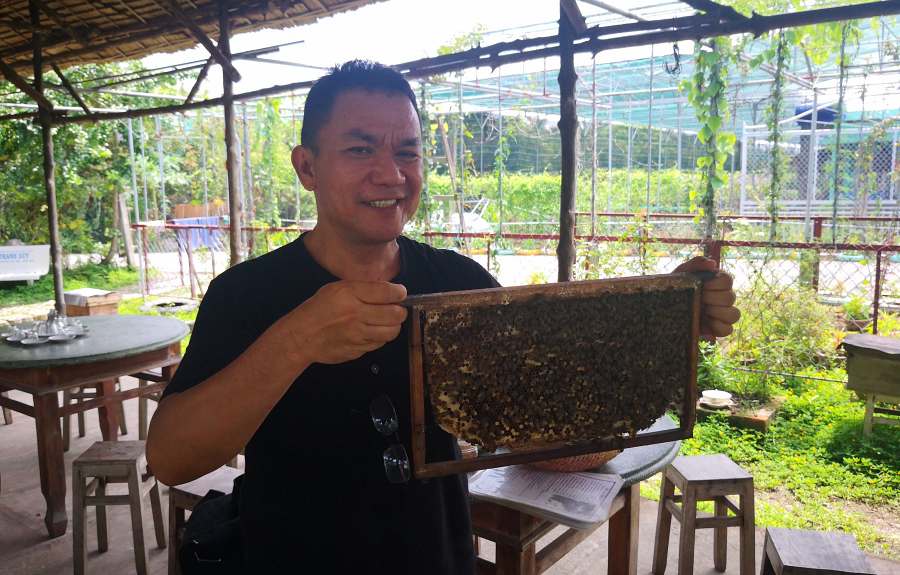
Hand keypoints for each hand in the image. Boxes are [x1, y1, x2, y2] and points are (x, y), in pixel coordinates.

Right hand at [277, 280, 407, 365]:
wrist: (302, 337)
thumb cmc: (318, 310)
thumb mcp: (336, 289)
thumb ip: (362, 288)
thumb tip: (389, 291)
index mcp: (350, 294)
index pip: (387, 292)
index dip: (399, 292)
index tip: (400, 293)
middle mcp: (356, 314)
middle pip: (395, 314)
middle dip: (400, 310)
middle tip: (396, 309)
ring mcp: (358, 335)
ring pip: (392, 332)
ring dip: (393, 326)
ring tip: (387, 322)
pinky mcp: (358, 350)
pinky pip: (380, 344)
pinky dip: (381, 338)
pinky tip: (373, 332)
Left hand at [673, 256, 739, 337]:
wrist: (663, 306)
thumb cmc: (675, 287)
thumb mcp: (681, 273)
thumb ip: (696, 263)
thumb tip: (712, 264)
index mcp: (716, 282)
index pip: (728, 280)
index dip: (716, 284)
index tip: (703, 286)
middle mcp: (723, 297)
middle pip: (730, 298)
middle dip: (712, 298)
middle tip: (699, 299)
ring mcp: (722, 314)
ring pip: (734, 315)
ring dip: (718, 313)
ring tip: (703, 311)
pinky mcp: (717, 328)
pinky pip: (728, 330)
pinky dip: (718, 328)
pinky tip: (706, 323)